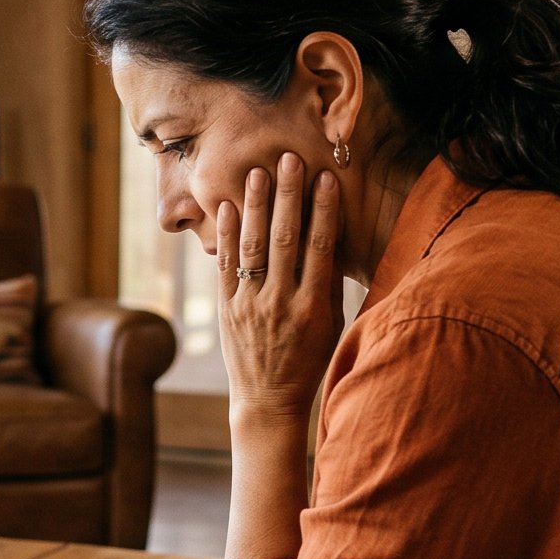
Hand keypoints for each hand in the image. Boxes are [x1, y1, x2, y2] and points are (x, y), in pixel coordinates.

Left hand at [217, 153, 342, 426]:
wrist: (268, 400)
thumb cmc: (308, 359)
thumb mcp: (330, 324)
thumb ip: (330, 282)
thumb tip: (334, 234)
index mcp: (312, 308)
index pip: (319, 249)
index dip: (323, 211)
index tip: (325, 178)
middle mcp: (280, 303)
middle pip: (285, 240)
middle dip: (287, 196)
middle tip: (288, 158)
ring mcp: (250, 305)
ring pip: (252, 248)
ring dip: (255, 206)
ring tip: (257, 171)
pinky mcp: (226, 309)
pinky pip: (225, 266)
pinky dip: (226, 235)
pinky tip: (227, 206)